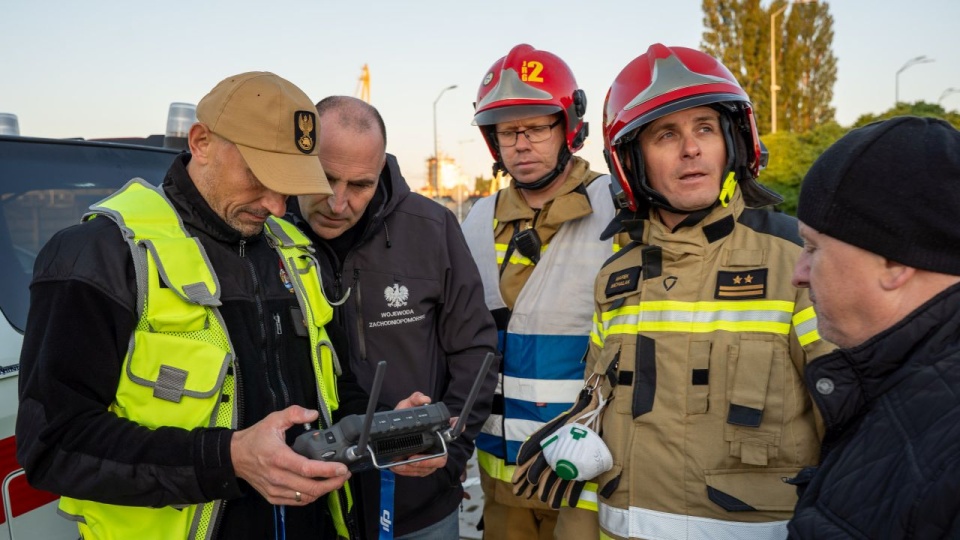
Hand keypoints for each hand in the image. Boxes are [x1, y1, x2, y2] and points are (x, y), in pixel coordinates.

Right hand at [231, 405, 349, 505]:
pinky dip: (311, 496)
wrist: (234, 456)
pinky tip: (318, 487)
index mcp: (278, 457)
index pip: (307, 469)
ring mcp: (274, 489)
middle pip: (311, 487)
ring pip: (306, 497)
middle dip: (332, 483)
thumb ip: (294, 413)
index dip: (327, 470)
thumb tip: (313, 414)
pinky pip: (297, 501)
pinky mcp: (273, 496)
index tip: (342, 468)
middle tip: (344, 475)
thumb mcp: (274, 419)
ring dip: (324, 491)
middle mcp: (277, 476)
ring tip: (335, 480)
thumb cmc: (255, 439)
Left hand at [390, 392, 447, 476]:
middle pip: (442, 459)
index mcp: (436, 430)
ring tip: (399, 464)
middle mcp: (436, 445)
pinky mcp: (421, 468)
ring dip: (412, 469)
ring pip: (428, 469)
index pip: (453, 429)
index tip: (455, 427)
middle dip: (427, 462)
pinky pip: (418, 474)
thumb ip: (415, 399)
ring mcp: (430, 458)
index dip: (457, 428)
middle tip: (411, 459)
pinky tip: (397, 467)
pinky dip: (406, 472)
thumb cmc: (402, 419)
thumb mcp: (406, 406)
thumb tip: (425, 399)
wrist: (389, 432)